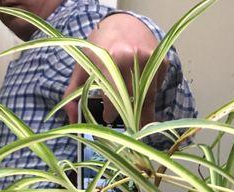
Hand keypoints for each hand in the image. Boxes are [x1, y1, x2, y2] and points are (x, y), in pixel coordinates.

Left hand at [64, 13, 167, 127]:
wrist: (123, 23)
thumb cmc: (100, 48)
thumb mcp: (82, 67)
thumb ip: (72, 93)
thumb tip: (73, 119)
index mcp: (110, 60)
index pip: (113, 95)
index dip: (111, 112)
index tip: (108, 118)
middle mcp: (132, 58)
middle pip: (134, 99)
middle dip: (131, 117)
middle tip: (129, 127)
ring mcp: (149, 60)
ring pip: (149, 96)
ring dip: (145, 112)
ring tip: (141, 124)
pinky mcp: (161, 62)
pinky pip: (157, 87)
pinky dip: (150, 96)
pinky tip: (143, 98)